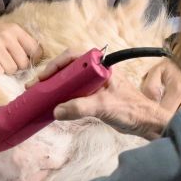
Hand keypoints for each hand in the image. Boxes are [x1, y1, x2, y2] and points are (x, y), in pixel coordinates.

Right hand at [0, 16, 41, 74]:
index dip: (32, 59)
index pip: (36, 50)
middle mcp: (6, 35)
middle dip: (16, 67)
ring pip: (12, 70)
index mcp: (14, 29)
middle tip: (5, 62)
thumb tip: (36, 60)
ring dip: (5, 70)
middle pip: (23, 63)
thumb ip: (18, 42)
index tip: (25, 61)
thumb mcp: (2, 30)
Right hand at [47, 54, 173, 139]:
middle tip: (35, 86)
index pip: (74, 57)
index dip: (57, 64)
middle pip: (68, 68)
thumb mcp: (104, 107)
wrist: (145, 123)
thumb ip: (80, 108)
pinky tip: (52, 104)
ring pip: (69, 81)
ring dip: (54, 87)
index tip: (45, 77)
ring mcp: (93, 85)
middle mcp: (96, 72)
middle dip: (51, 76)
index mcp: (101, 67)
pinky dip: (61, 98)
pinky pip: (72, 94)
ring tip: (38, 95)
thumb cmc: (131, 110)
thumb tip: (56, 111)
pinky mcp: (93, 97)